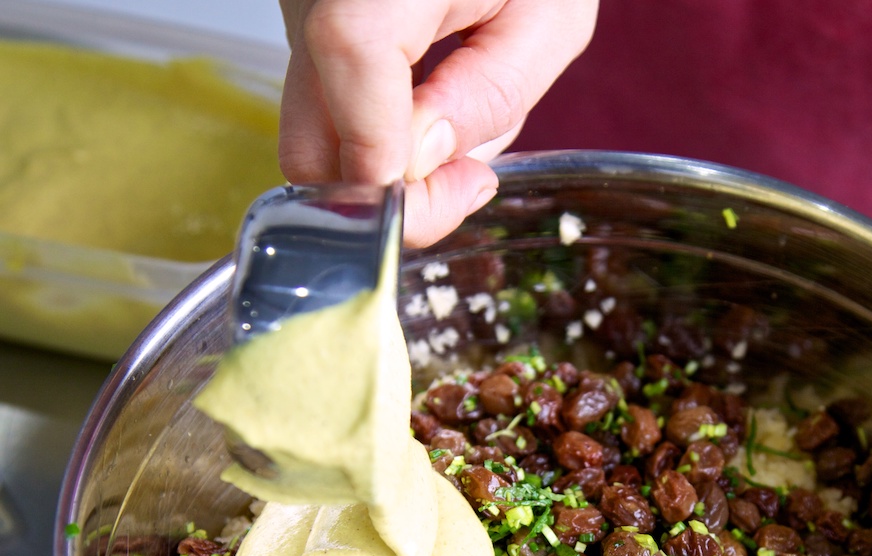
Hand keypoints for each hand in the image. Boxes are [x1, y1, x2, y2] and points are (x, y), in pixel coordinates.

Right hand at [277, 0, 597, 245]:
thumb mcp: (549, 15)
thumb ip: (488, 95)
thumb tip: (418, 164)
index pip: (352, 101)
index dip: (398, 175)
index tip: (465, 188)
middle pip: (309, 149)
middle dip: (388, 196)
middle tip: (467, 182)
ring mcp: (298, 9)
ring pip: (314, 135)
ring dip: (388, 164)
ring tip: (460, 123)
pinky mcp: (306, 23)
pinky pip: (327, 106)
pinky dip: (378, 131)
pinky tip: (432, 98)